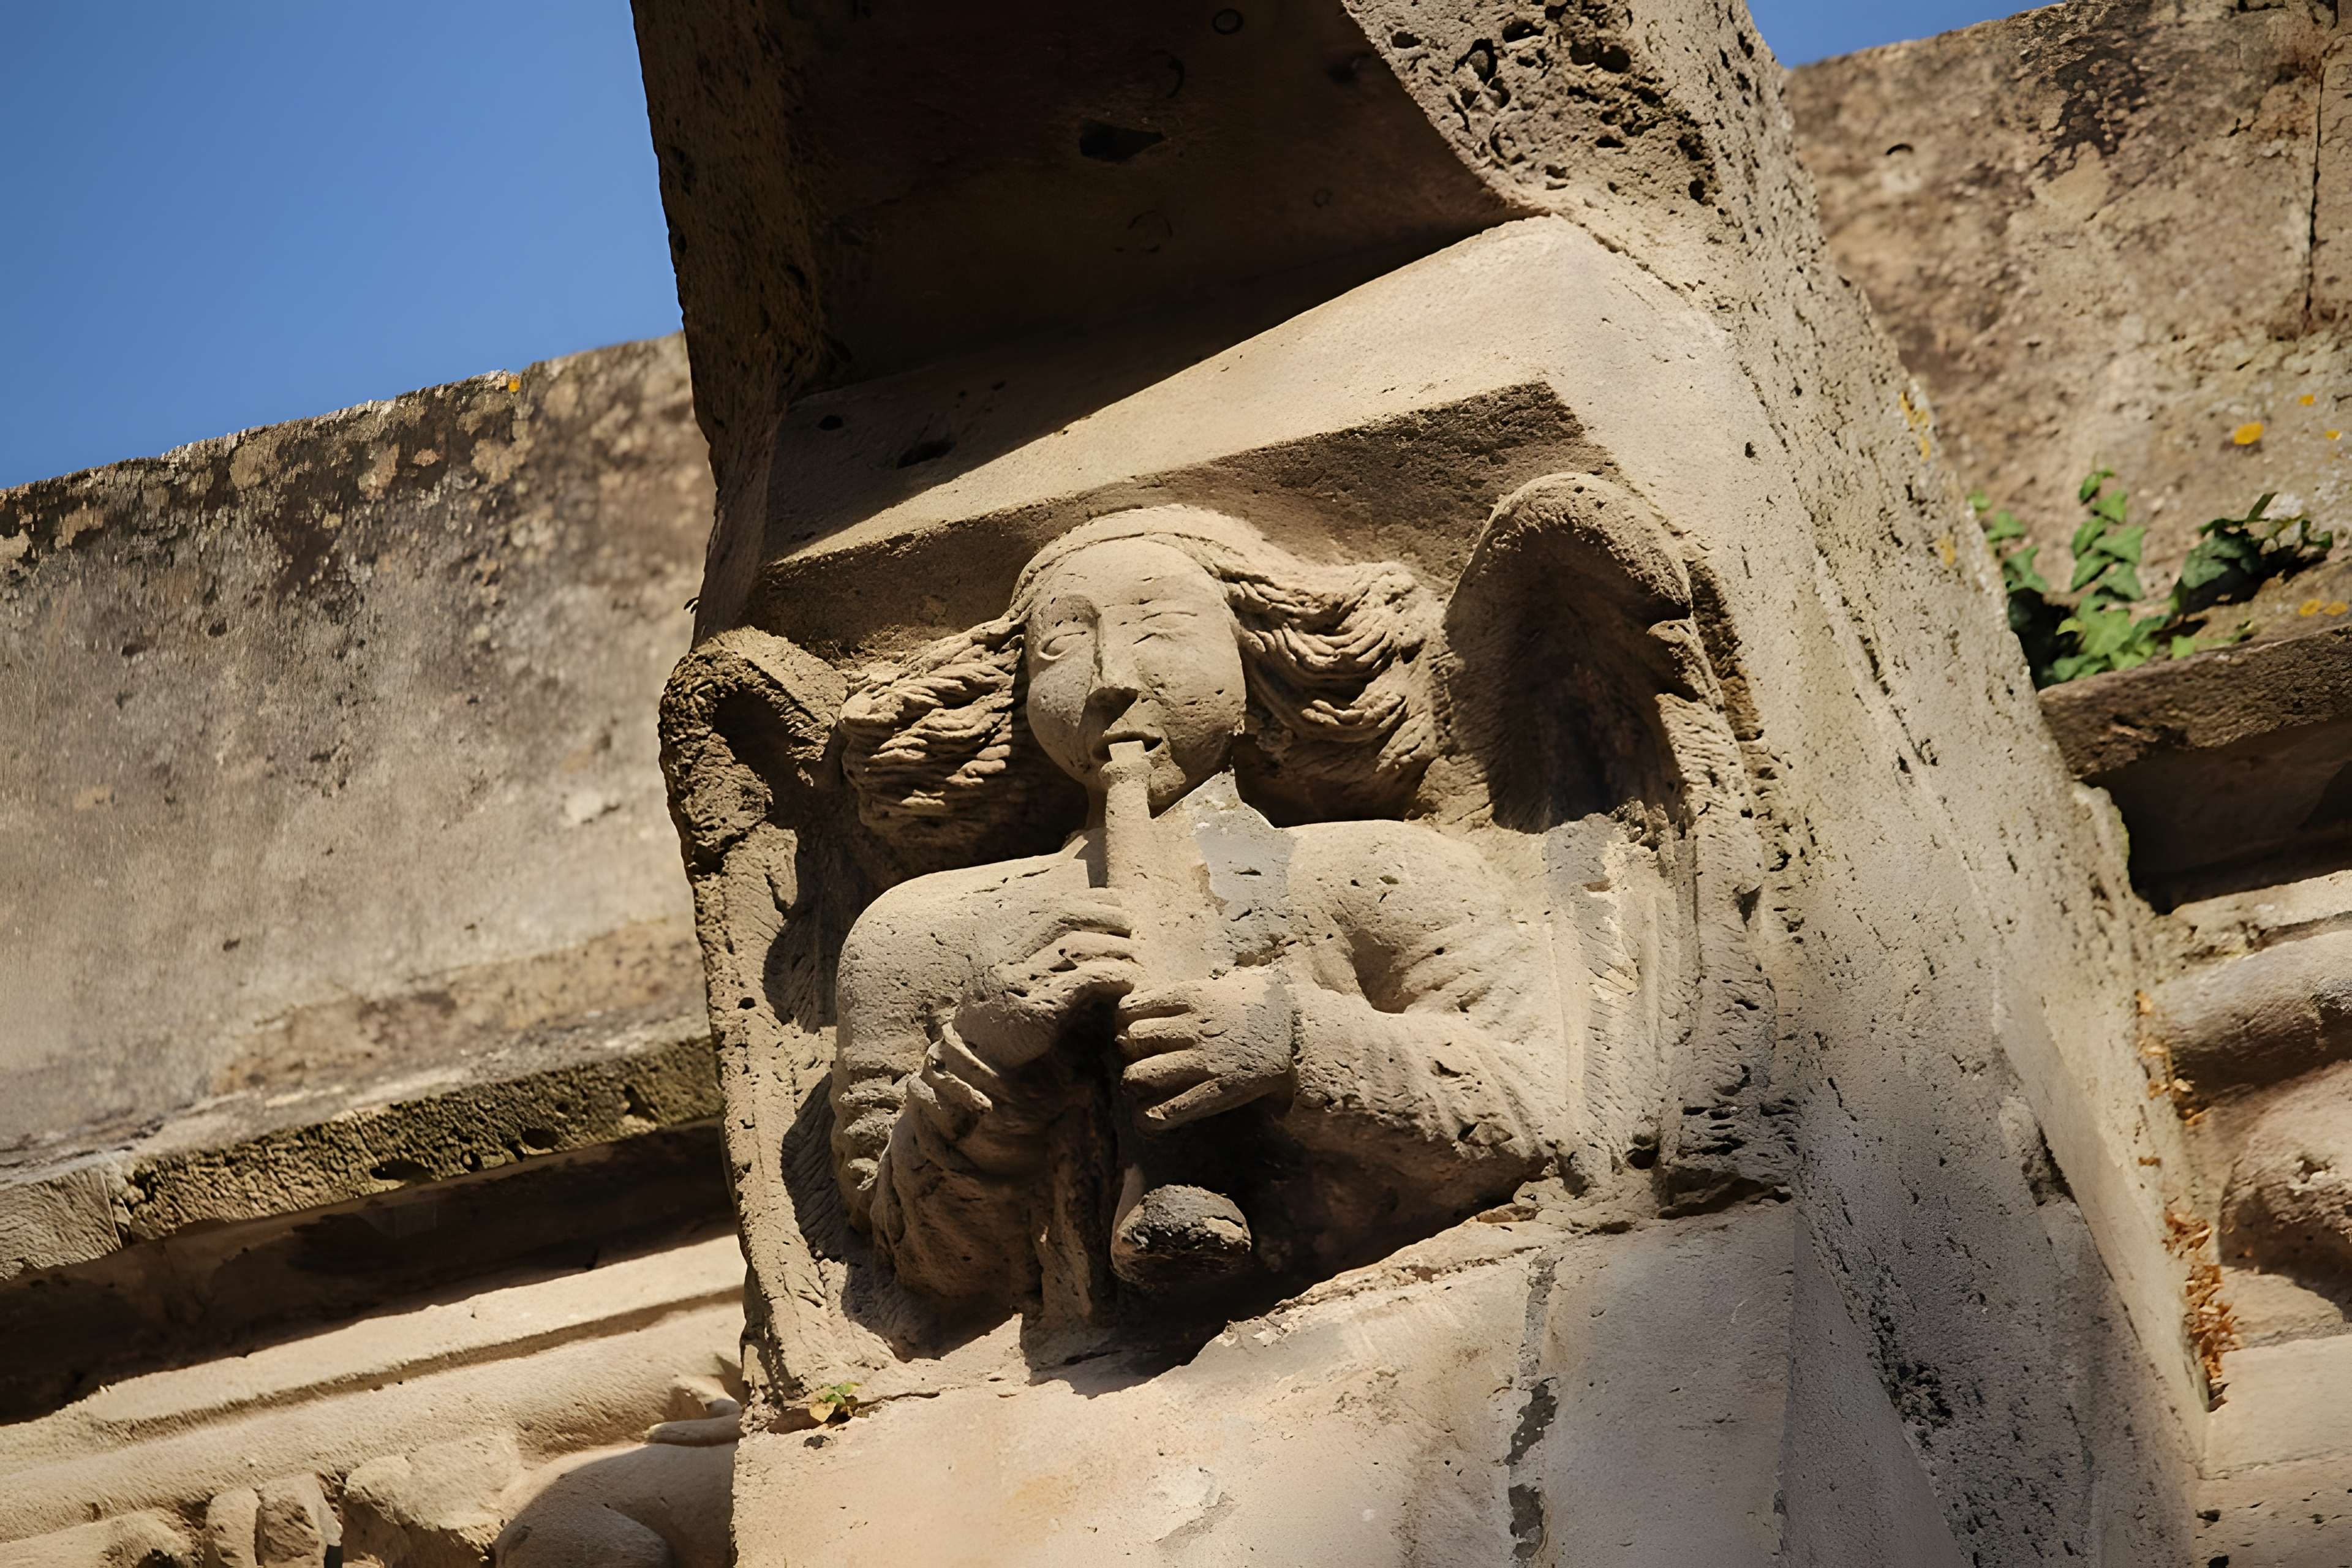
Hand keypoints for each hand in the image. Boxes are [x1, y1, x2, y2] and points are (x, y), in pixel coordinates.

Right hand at [953, 896, 1139, 1072]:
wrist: (978, 1060)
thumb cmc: (1004, 1013)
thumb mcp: (1015, 970)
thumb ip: (1038, 946)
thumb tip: (1086, 920)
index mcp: (999, 938)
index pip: (1051, 903)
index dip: (1088, 899)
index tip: (1116, 902)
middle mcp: (1004, 954)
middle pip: (1063, 915)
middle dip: (1103, 914)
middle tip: (1130, 924)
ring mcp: (1018, 981)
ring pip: (1077, 945)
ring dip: (1114, 946)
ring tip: (1136, 955)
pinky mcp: (1035, 1011)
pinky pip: (1084, 981)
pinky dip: (1113, 975)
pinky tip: (1127, 981)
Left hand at [1118, 969, 1294, 1127]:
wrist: (1302, 1035)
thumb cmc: (1261, 1007)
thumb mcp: (1228, 982)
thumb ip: (1193, 987)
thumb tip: (1164, 991)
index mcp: (1192, 996)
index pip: (1131, 1008)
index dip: (1124, 1021)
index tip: (1133, 1028)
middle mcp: (1193, 1027)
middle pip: (1131, 1040)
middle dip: (1128, 1051)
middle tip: (1138, 1058)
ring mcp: (1204, 1061)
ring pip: (1139, 1074)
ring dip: (1134, 1082)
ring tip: (1142, 1086)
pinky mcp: (1216, 1091)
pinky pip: (1167, 1110)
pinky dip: (1149, 1117)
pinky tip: (1148, 1117)